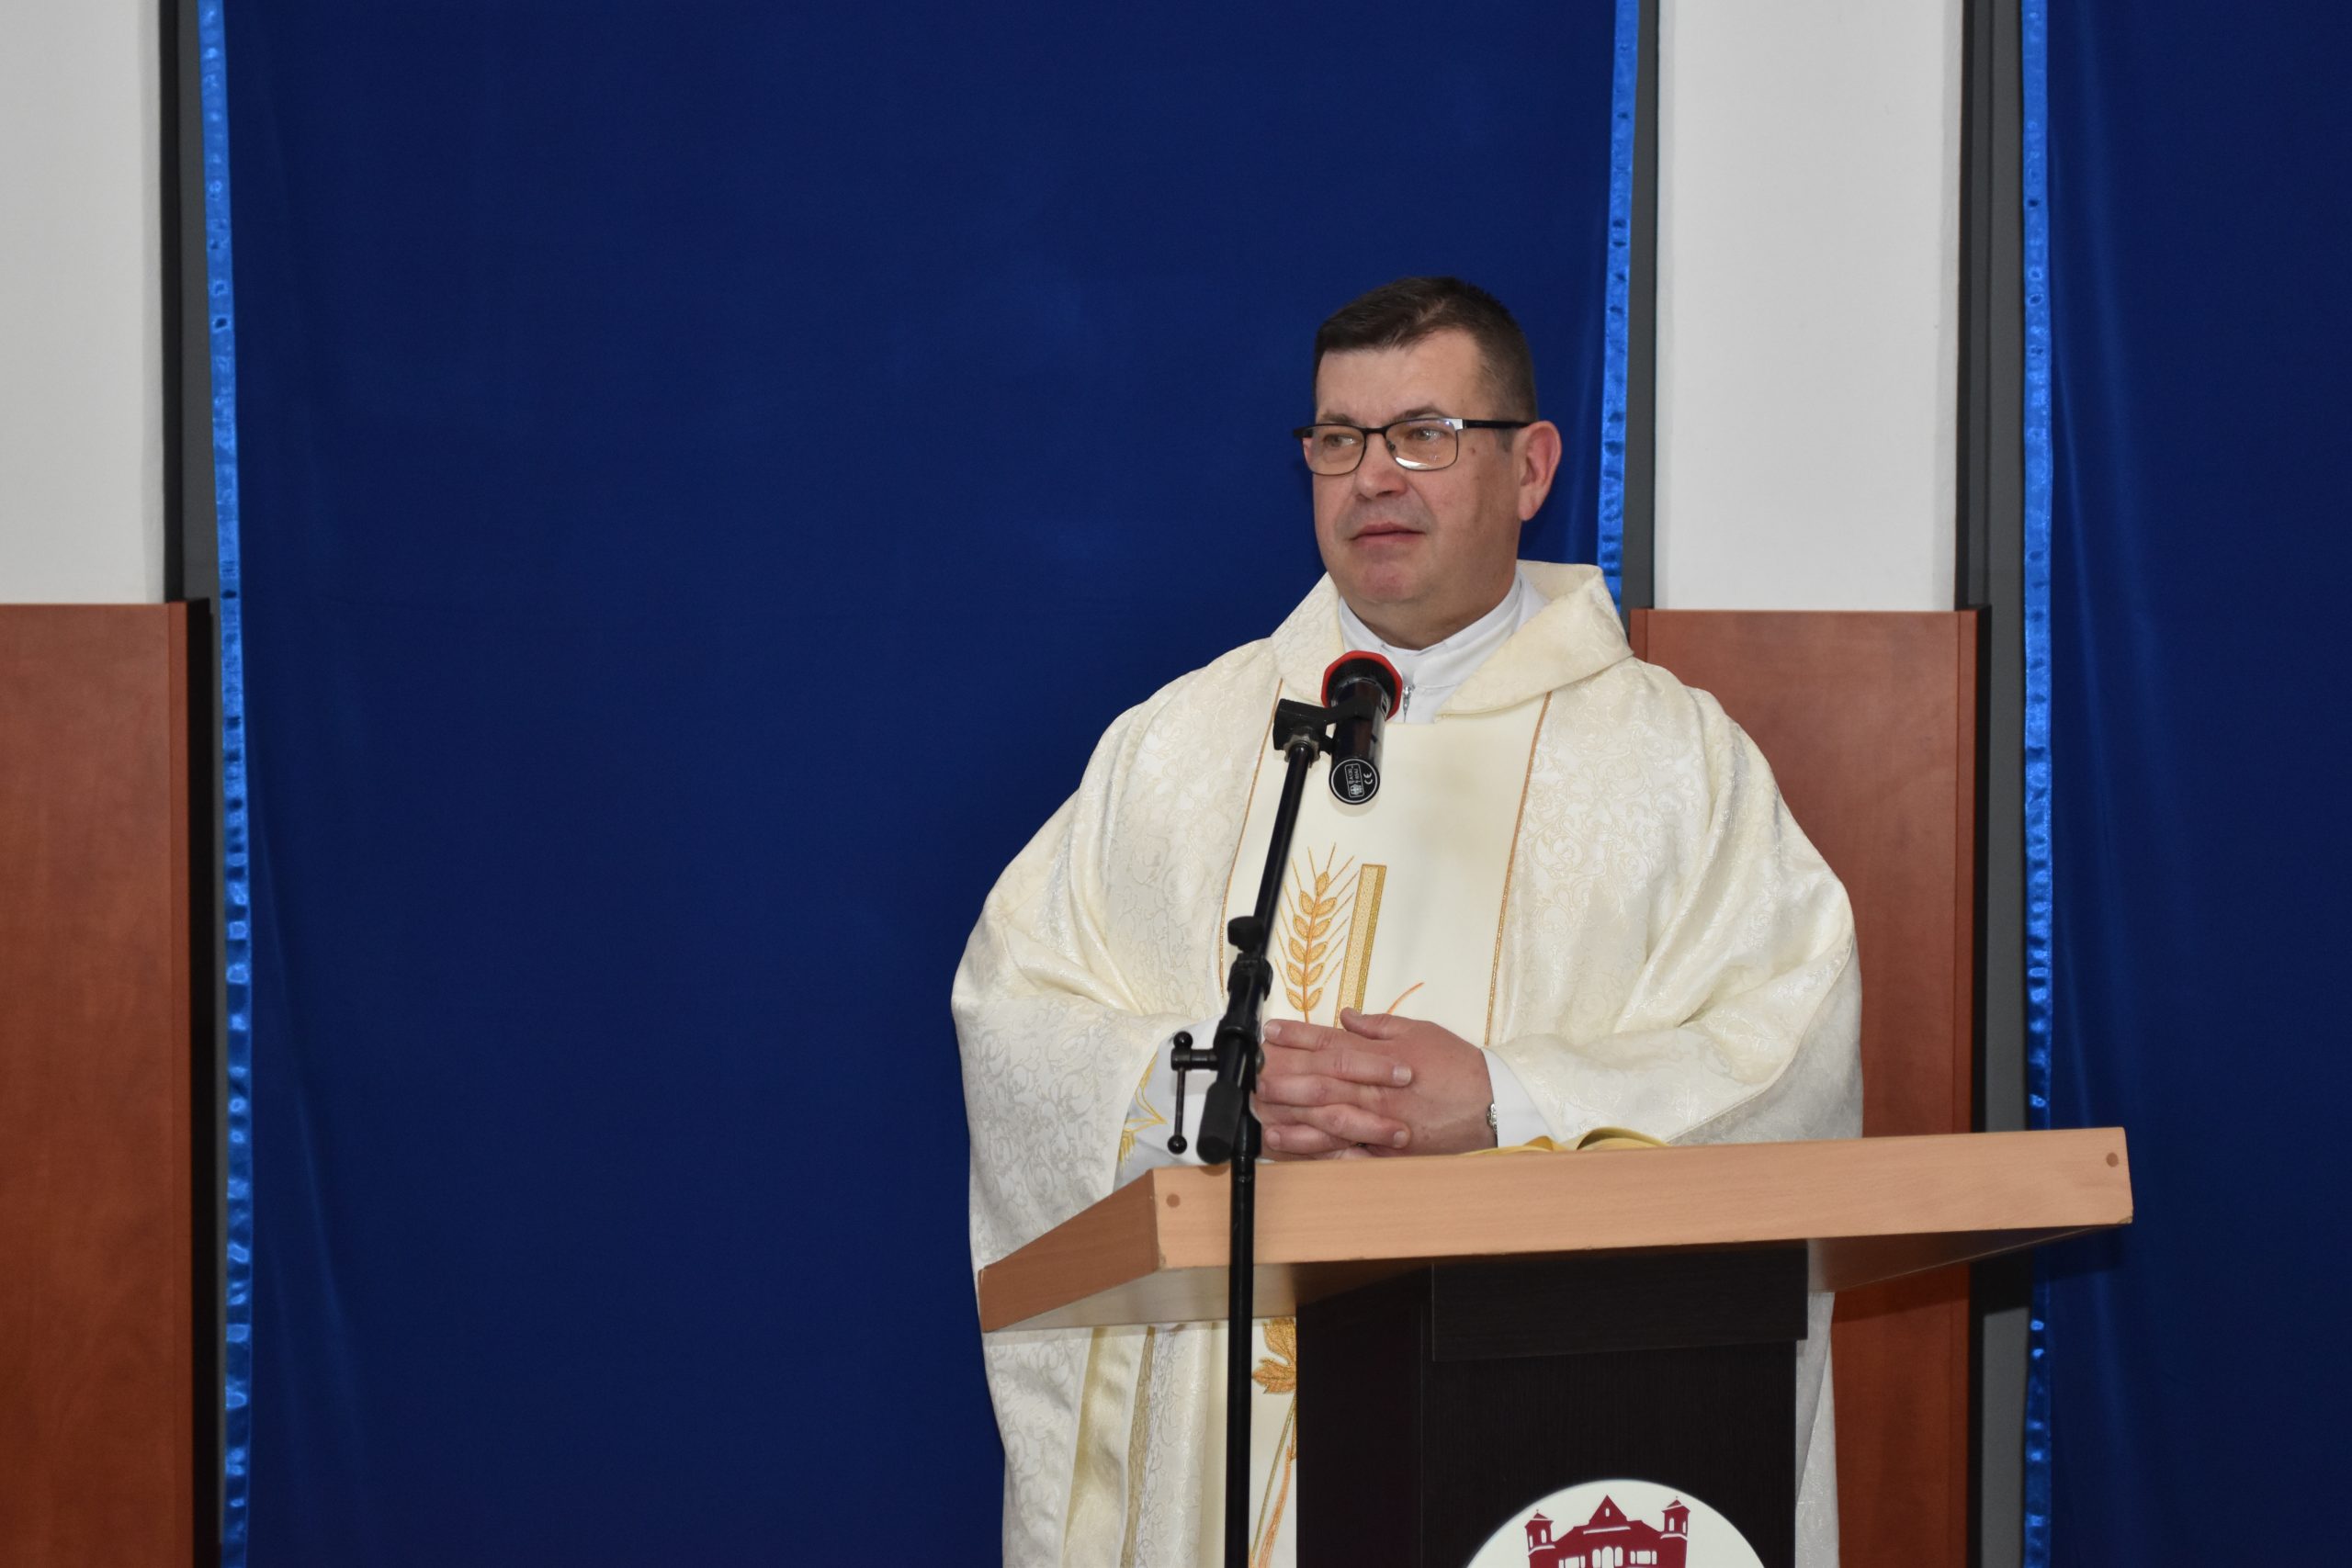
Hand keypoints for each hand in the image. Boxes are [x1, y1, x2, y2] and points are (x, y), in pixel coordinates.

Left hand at [1253, 1009, 1495, 1158]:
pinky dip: (1325, 1152)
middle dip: (1285, 1078)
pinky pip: (1352, 1153)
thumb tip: (1346, 1017)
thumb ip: (1379, 1026)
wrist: (1492, 1103)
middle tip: (1254, 1075)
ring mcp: (1381, 1122)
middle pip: (1323, 1082)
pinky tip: (1301, 1152)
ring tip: (1265, 1117)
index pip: (1331, 1044)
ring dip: (1295, 1118)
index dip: (1297, 1037)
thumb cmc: (1457, 1065)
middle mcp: (1376, 1089)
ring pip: (1331, 1120)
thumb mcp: (1419, 1031)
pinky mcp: (1390, 1149)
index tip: (1270, 1033)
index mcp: (1381, 1057)